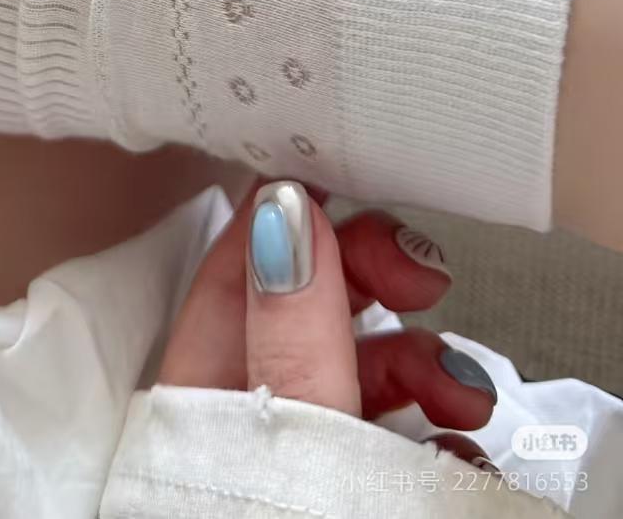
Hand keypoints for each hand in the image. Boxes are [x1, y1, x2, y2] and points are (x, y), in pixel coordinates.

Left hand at [159, 180, 497, 466]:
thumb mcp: (296, 437)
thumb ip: (295, 335)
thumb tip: (287, 211)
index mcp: (198, 396)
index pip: (238, 267)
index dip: (292, 210)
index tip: (352, 176)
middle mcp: (240, 419)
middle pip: (308, 307)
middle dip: (379, 281)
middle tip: (426, 277)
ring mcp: (293, 456)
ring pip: (358, 372)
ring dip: (425, 362)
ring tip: (464, 394)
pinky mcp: (344, 489)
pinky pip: (390, 436)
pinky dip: (433, 429)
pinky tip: (459, 444)